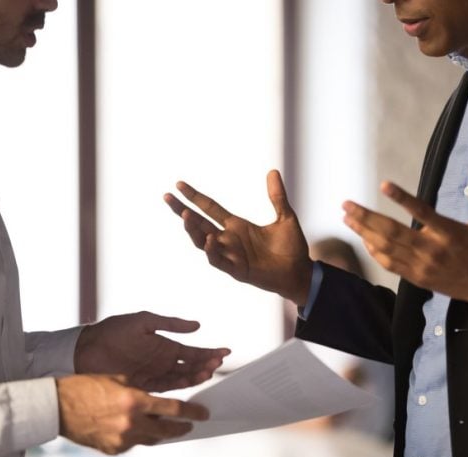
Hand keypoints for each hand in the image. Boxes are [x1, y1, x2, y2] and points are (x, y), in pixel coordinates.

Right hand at [56, 374, 207, 453]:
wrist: (59, 406)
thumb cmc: (85, 388)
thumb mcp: (120, 379)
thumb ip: (143, 390)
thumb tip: (160, 400)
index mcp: (135, 401)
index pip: (174, 409)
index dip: (192, 412)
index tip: (202, 414)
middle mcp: (131, 422)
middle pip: (168, 430)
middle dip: (181, 427)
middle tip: (189, 424)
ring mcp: (122, 439)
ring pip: (152, 439)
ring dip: (160, 432)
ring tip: (166, 426)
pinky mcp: (113, 449)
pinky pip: (134, 444)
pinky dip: (138, 436)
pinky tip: (137, 428)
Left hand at [75, 312, 229, 391]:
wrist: (85, 351)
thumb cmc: (111, 332)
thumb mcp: (143, 322)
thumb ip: (170, 324)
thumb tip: (197, 325)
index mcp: (164, 346)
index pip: (192, 351)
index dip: (209, 352)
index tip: (224, 352)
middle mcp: (162, 362)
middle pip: (191, 367)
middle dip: (207, 365)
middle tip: (218, 364)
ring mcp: (154, 376)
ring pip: (182, 379)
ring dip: (197, 376)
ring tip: (209, 372)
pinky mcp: (144, 387)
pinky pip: (167, 389)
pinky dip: (181, 389)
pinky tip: (192, 387)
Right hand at [164, 170, 313, 305]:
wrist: (300, 272)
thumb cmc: (291, 248)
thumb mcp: (285, 217)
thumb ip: (277, 196)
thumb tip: (272, 171)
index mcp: (237, 226)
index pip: (210, 208)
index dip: (195, 197)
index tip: (179, 185)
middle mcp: (229, 239)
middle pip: (199, 223)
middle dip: (182, 211)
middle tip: (167, 197)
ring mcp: (231, 255)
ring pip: (203, 242)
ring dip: (193, 230)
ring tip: (185, 215)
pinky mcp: (238, 270)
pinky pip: (219, 261)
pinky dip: (213, 251)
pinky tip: (211, 239)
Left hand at [343, 165, 467, 317]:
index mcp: (451, 233)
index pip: (422, 212)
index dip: (402, 198)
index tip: (383, 185)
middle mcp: (433, 250)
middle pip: (393, 232)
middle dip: (366, 217)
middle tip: (347, 204)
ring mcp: (423, 266)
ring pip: (387, 248)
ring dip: (364, 232)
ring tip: (347, 217)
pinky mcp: (418, 278)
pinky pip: (390, 264)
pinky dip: (375, 251)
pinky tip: (364, 238)